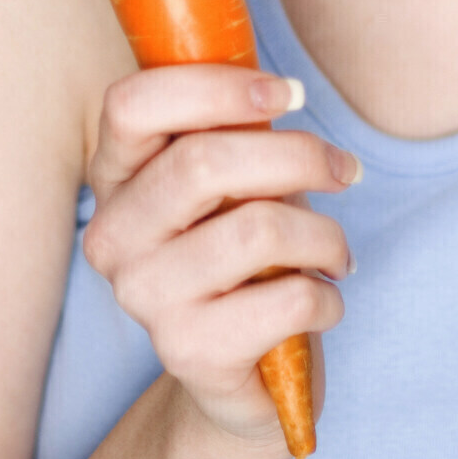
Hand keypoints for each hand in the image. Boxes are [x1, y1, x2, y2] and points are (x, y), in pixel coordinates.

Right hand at [82, 64, 359, 448]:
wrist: (242, 373)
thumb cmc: (244, 250)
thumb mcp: (237, 178)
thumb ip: (238, 129)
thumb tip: (284, 91)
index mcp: (115, 175)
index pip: (132, 103)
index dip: (216, 86)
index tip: (291, 93)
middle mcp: (113, 235)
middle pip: (203, 161)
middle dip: (298, 155)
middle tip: (344, 169)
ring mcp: (143, 297)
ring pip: (256, 228)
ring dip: (324, 234)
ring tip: (336, 249)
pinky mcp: (188, 352)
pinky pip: (288, 299)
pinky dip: (328, 295)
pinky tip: (325, 299)